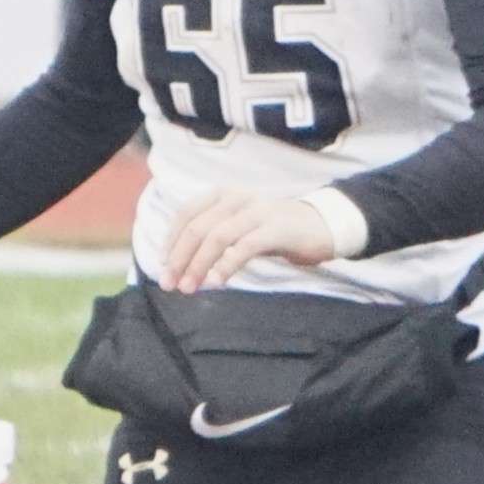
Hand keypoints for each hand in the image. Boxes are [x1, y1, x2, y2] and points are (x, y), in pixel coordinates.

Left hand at [160, 189, 353, 289]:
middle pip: (197, 228)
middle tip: (169, 284)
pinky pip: (245, 247)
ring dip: (198, 264)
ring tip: (189, 288)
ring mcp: (257, 212)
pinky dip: (227, 265)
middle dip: (179, 258)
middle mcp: (237, 199)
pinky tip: (217, 282)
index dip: (170, 242)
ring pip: (217, 237)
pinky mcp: (276, 228)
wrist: (320, 226)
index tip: (162, 267)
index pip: (186, 215)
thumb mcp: (237, 229)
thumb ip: (212, 239)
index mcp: (223, 195)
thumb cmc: (272, 232)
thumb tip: (178, 265)